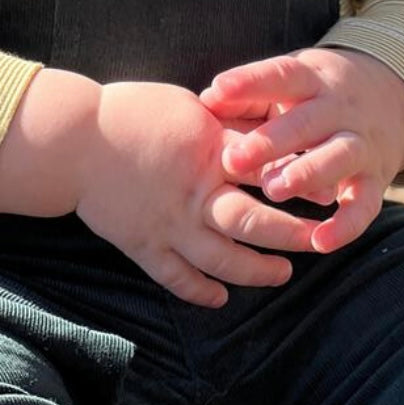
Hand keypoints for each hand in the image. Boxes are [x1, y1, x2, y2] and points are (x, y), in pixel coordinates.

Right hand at [74, 81, 317, 306]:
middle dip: (292, 235)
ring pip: (222, 260)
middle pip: (253, 222)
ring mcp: (170, 225)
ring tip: (282, 274)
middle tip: (319, 240)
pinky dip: (200, 292)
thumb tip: (272, 131)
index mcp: (210, 151)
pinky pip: (177, 279)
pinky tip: (220, 297)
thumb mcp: (191, 107)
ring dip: (256, 271)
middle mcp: (195, 194)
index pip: (267, 170)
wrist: (74, 141)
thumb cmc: (133, 114)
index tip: (329, 191)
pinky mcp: (144, 246)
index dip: (301, 181)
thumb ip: (231, 124)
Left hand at [200, 48, 403, 253]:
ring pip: (340, 154)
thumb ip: (248, 96)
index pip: (282, 74)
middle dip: (272, 140)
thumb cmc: (314, 94)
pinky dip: (346, 224)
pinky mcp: (376, 178)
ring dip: (308, 173)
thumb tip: (205, 103)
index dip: (251, 81)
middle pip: (309, 120)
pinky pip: (365, 204)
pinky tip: (320, 241)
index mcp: (312, 79)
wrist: (389, 97)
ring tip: (273, 190)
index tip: (218, 88)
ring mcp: (362, 142)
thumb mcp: (287, 84)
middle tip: (234, 160)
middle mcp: (341, 108)